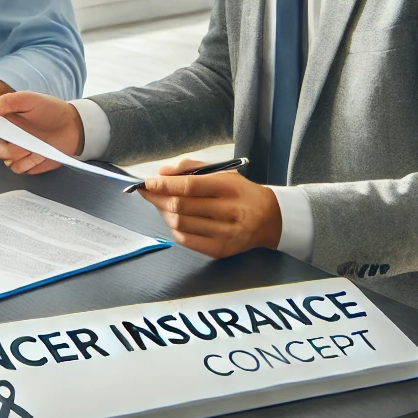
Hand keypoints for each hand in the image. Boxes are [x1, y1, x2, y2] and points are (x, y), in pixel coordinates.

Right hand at [0, 91, 82, 174]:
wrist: (72, 125)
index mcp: (5, 123)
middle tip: (20, 139)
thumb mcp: (31, 99)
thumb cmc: (50, 110)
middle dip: (6, 147)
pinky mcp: (28, 164)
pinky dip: (28, 163)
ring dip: (19, 155)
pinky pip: (20, 169)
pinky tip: (38, 154)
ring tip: (34, 145)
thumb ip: (11, 101)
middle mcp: (9, 139)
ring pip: (7, 161)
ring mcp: (18, 153)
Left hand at [138, 157, 281, 257]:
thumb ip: (190, 167)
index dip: (164, 185)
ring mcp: (225, 234)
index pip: (189, 186)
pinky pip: (186, 240)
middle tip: (147, 191)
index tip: (147, 182)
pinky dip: (173, 228)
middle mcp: (229, 212)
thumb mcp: (221, 171)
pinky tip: (172, 218)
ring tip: (160, 203)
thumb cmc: (240, 191)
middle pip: (181, 206)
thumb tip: (161, 173)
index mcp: (228, 188)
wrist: (270, 218)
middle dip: (158, 198)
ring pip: (180, 224)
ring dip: (163, 212)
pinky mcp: (220, 250)